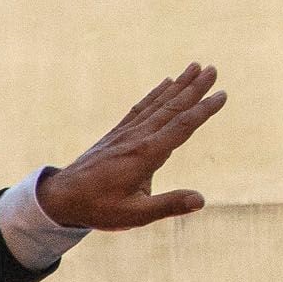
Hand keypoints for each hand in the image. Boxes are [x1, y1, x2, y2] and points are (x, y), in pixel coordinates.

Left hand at [37, 64, 227, 231]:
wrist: (60, 197)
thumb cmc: (98, 208)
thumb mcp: (134, 215)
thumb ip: (167, 205)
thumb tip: (200, 200)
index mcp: (145, 155)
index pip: (180, 127)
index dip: (203, 110)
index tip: (221, 94)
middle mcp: (136, 138)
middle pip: (171, 107)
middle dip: (194, 88)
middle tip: (213, 69)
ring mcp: (125, 133)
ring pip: (157, 103)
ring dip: (179, 85)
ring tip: (195, 67)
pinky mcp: (117, 134)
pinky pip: (141, 108)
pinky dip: (156, 94)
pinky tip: (166, 83)